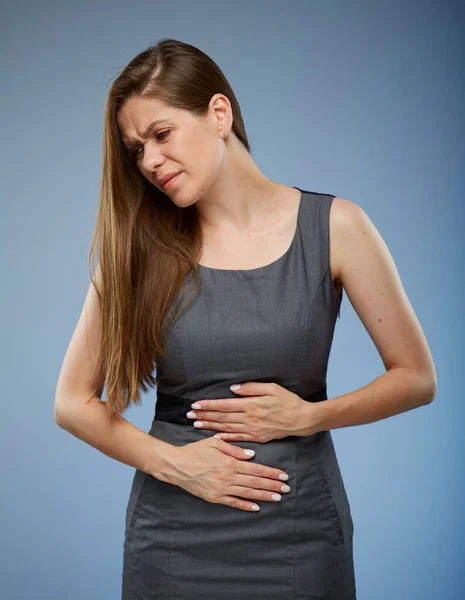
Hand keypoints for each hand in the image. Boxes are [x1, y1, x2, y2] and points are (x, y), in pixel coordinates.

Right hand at [170, 437, 290, 511]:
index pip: (256, 469)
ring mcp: (221, 489)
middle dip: (272, 485)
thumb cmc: (195, 451)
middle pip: (255, 482)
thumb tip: (252, 456)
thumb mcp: (215, 443)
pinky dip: (245, 505)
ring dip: (263, 496)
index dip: (271, 473)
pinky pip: (233, 502)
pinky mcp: (214, 497)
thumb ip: (234, 449)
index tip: (283, 475)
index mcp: (230, 462)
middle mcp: (228, 477)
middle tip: (286, 489)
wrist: (177, 465)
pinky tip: (256, 507)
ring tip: (277, 498)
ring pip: (247, 493)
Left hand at [186, 381, 314, 441]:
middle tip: (189, 416)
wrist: (302, 419)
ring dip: (210, 426)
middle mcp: (249, 418)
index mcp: (251, 405)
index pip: (224, 405)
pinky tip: (215, 437)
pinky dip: (225, 438)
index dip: (209, 405)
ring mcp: (253, 430)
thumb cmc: (288, 401)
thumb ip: (252, 388)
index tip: (196, 405)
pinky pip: (238, 439)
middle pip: (222, 418)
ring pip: (227, 428)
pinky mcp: (257, 437)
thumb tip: (233, 389)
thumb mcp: (271, 388)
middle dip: (204, 416)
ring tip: (196, 425)